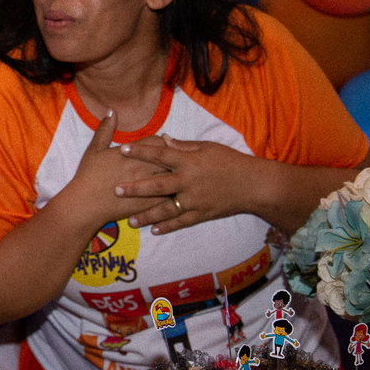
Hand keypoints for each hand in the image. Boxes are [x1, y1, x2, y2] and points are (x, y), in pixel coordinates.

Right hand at [65, 111, 170, 228]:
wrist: (86, 203)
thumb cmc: (89, 175)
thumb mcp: (94, 149)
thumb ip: (105, 129)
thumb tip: (111, 111)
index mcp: (131, 153)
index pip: (156, 142)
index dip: (162, 141)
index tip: (164, 142)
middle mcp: (142, 168)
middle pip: (168, 158)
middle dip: (174, 156)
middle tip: (178, 157)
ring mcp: (147, 186)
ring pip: (172, 177)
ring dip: (177, 174)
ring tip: (180, 173)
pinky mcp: (149, 203)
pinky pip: (170, 196)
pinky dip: (175, 193)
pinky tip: (178, 192)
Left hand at [115, 135, 255, 233]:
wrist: (254, 185)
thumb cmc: (230, 161)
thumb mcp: (207, 147)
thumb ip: (183, 145)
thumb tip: (163, 139)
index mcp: (189, 161)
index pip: (160, 155)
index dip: (141, 152)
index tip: (123, 150)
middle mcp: (189, 181)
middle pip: (157, 185)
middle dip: (136, 188)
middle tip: (116, 190)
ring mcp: (195, 200)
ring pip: (166, 209)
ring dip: (147, 215)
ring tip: (130, 220)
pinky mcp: (202, 214)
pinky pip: (182, 222)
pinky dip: (168, 227)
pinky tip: (154, 230)